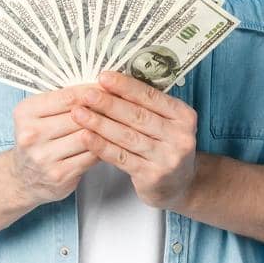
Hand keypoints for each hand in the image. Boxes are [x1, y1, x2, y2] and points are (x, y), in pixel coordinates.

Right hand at [7, 84, 105, 207]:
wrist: (25, 179)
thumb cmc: (37, 141)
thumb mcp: (37, 115)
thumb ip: (61, 101)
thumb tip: (96, 86)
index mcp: (25, 113)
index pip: (67, 97)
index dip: (91, 91)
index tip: (107, 86)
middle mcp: (31, 134)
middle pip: (79, 116)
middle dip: (101, 109)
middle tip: (119, 104)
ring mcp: (44, 157)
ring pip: (87, 136)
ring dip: (104, 129)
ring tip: (116, 121)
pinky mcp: (59, 174)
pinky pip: (90, 155)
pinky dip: (103, 147)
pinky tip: (109, 141)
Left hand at [68, 71, 198, 209]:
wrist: (177, 185)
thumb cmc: (164, 146)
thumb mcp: (166, 123)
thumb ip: (145, 106)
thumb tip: (109, 84)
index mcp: (184, 116)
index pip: (152, 97)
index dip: (126, 86)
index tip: (103, 77)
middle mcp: (180, 137)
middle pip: (138, 116)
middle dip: (108, 103)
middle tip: (86, 95)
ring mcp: (167, 158)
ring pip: (127, 136)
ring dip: (100, 123)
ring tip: (79, 113)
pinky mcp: (152, 176)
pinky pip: (121, 158)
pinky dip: (101, 146)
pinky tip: (86, 137)